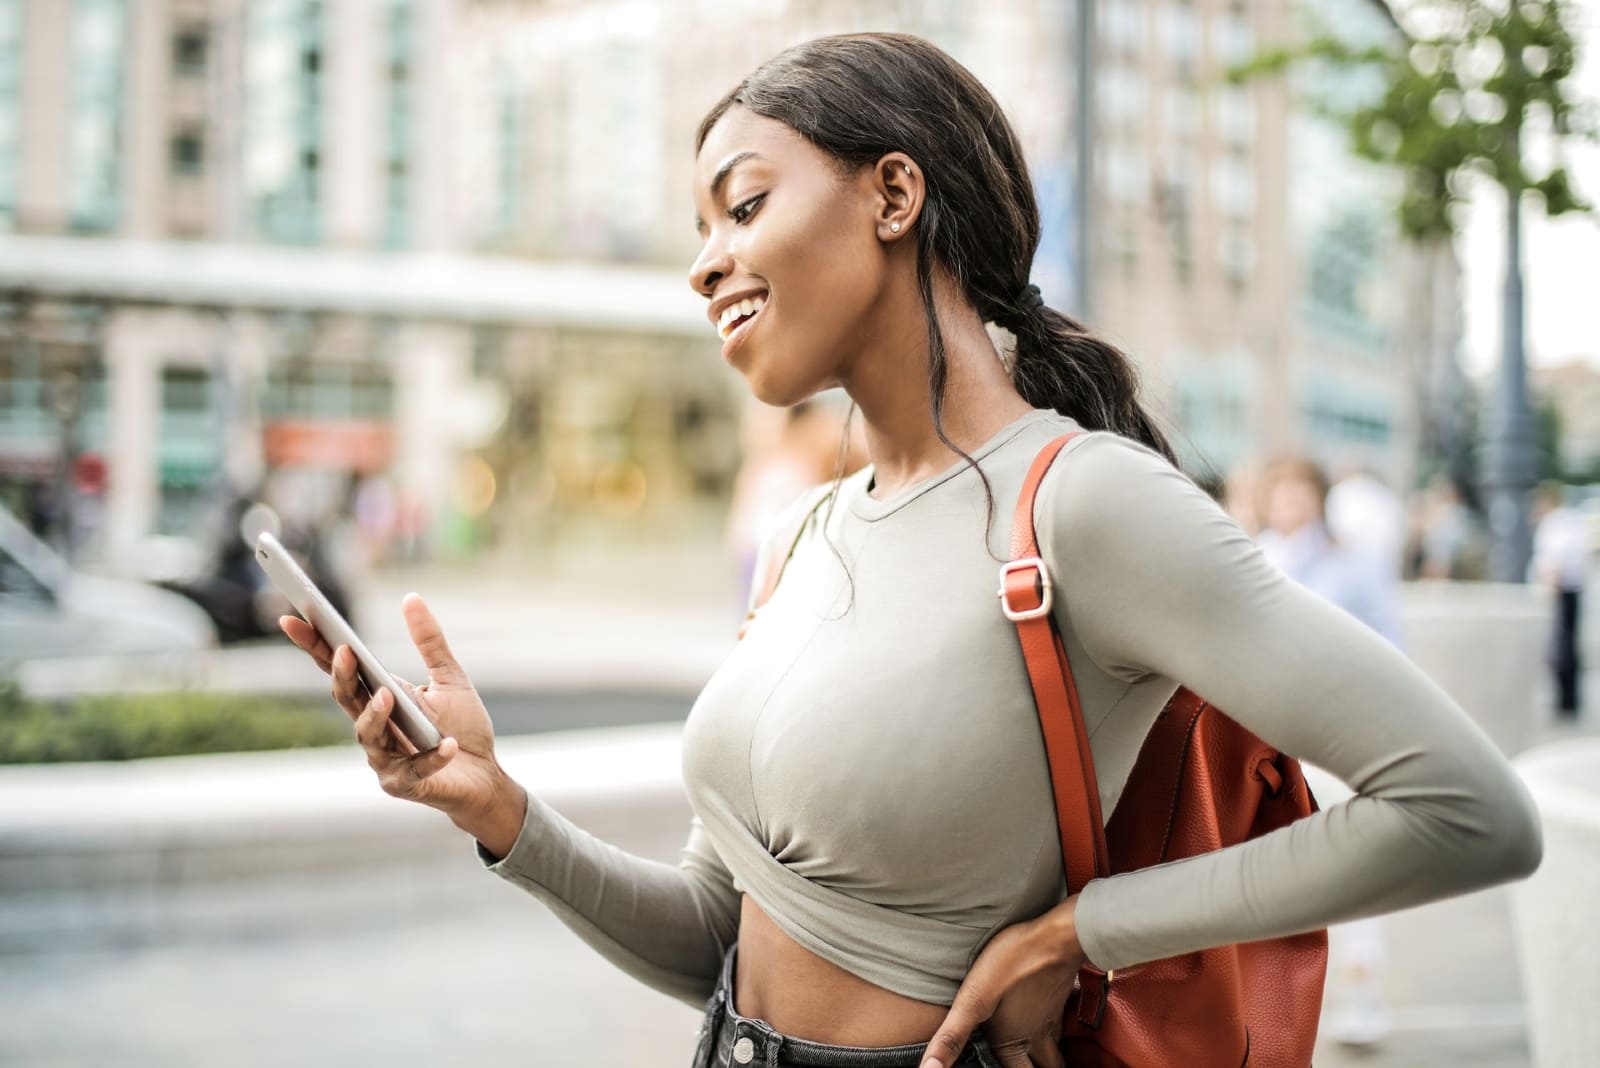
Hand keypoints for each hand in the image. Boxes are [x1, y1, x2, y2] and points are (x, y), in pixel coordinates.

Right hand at [279, 593, 513, 822]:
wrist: (484, 775)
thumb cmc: (463, 727)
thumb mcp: (450, 678)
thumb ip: (430, 641)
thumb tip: (411, 597)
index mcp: (380, 698)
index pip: (342, 670)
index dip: (315, 645)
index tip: (293, 618)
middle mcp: (374, 727)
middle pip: (346, 698)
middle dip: (342, 676)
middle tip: (344, 651)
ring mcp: (385, 758)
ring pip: (367, 734)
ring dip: (374, 715)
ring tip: (388, 695)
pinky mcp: (405, 783)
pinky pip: (415, 769)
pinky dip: (431, 757)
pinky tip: (448, 745)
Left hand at [920, 899, 1083, 1067]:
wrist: (1056, 937)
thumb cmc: (1013, 963)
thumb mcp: (972, 999)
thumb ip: (951, 1037)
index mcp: (1012, 1043)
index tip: (995, 1067)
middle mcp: (1036, 1037)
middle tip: (1021, 1063)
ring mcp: (1052, 1019)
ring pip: (1055, 1053)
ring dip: (1045, 1058)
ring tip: (1032, 1054)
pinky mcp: (1059, 1000)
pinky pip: (1060, 1029)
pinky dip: (1052, 1034)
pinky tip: (1039, 1020)